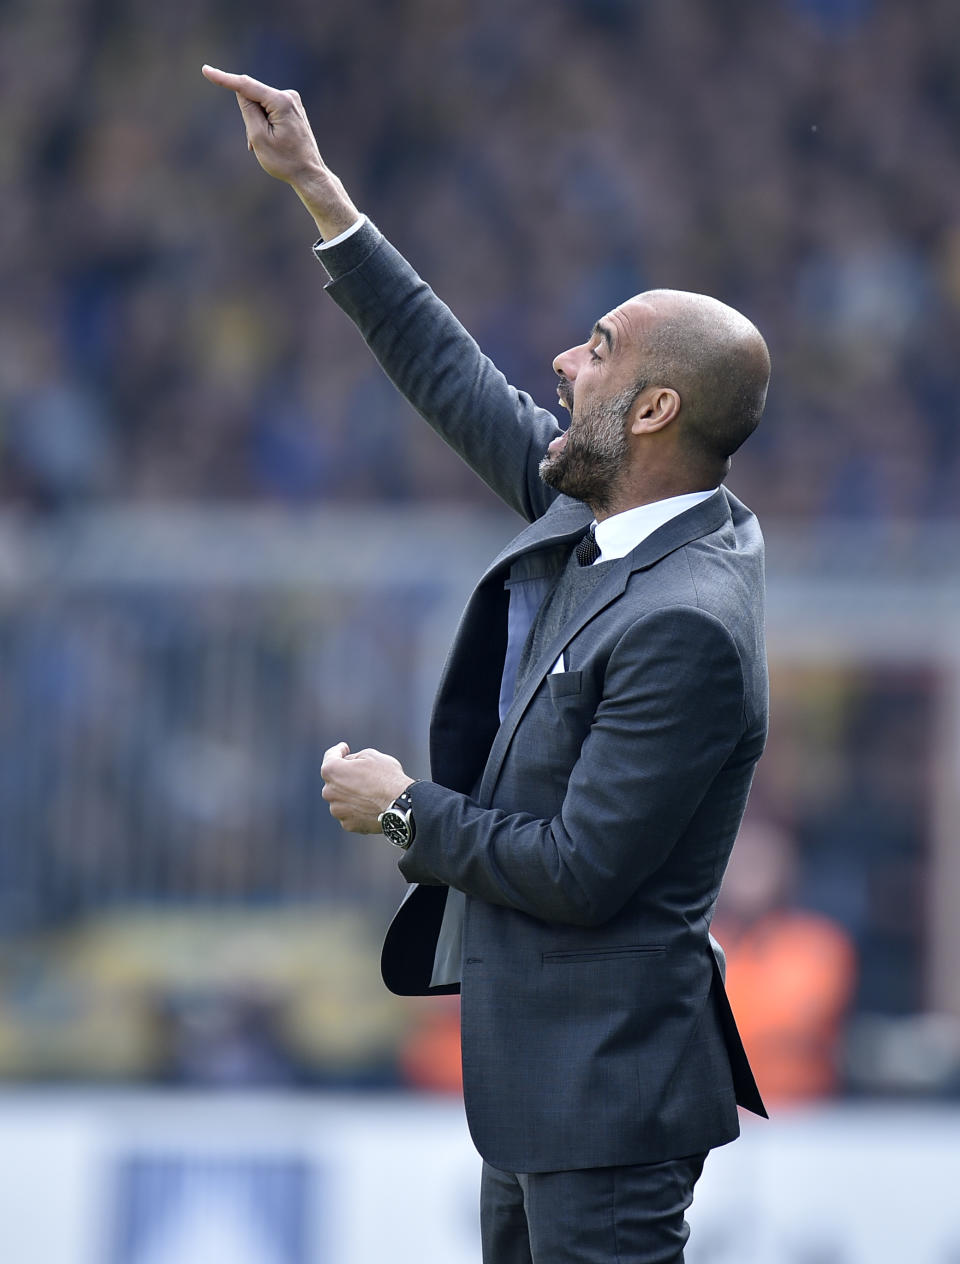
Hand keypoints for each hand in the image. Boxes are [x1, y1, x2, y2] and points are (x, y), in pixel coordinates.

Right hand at [201, 65, 359, 238]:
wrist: (310, 174)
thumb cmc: (285, 161)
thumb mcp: (259, 138)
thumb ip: (248, 111)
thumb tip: (241, 91)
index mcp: (281, 102)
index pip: (246, 86)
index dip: (224, 79)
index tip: (205, 70)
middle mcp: (289, 96)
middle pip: (253, 98)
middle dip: (248, 119)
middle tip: (255, 144)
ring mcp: (292, 101)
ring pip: (260, 106)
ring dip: (257, 124)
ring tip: (268, 146)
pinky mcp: (292, 107)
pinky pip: (269, 110)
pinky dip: (264, 125)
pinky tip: (272, 142)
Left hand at [320, 741, 414, 834]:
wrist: (400, 806)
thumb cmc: (387, 777)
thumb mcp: (371, 755)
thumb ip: (354, 758)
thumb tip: (348, 764)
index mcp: (332, 771)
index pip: (330, 757)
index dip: (338, 751)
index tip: (344, 748)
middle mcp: (329, 792)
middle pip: (335, 781)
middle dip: (345, 775)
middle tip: (362, 772)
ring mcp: (337, 810)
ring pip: (341, 799)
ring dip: (350, 794)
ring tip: (369, 792)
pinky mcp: (348, 824)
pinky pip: (350, 813)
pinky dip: (357, 808)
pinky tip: (371, 805)